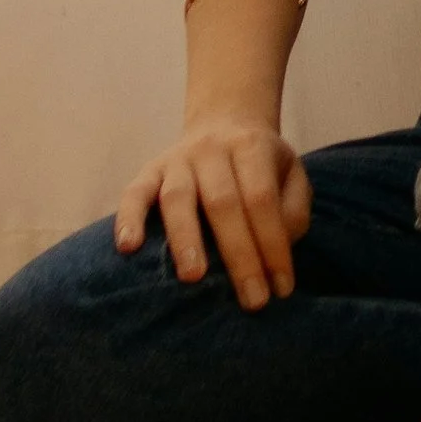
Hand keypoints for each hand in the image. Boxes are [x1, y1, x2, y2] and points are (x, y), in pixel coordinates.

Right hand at [115, 119, 312, 307]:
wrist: (224, 122)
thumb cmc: (261, 165)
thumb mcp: (291, 175)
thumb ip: (292, 210)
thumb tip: (279, 248)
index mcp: (251, 147)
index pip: (262, 199)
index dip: (273, 244)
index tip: (281, 288)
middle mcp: (212, 150)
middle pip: (223, 202)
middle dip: (239, 255)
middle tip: (251, 299)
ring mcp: (177, 159)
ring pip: (177, 197)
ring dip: (185, 238)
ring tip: (192, 277)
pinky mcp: (149, 171)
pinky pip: (134, 193)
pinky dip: (128, 218)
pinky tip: (128, 247)